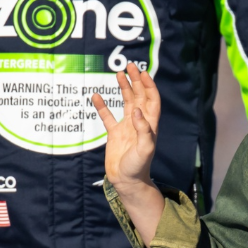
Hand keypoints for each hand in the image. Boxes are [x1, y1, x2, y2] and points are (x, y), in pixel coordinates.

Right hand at [93, 63, 160, 191]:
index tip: (142, 73)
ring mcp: (126, 127)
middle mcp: (139, 122)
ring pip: (126, 102)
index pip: (151, 100)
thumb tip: (138, 111)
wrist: (126, 181)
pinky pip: (107, 116)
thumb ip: (143, 129)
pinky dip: (102, 106)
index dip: (149, 86)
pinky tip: (95, 96)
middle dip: (136, 81)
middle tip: (129, 66)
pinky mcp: (114, 134)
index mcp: (149, 124)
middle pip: (139, 96)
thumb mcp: (145, 149)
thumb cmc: (139, 166)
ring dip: (123, 88)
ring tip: (118, 74)